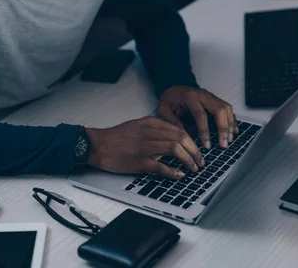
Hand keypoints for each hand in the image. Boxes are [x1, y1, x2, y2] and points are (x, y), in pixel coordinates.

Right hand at [86, 116, 204, 179]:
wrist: (97, 145)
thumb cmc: (116, 137)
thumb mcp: (137, 126)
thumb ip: (155, 129)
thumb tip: (173, 137)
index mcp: (150, 123)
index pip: (179, 129)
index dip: (192, 141)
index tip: (197, 151)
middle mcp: (149, 132)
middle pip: (181, 137)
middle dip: (195, 151)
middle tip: (200, 161)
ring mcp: (144, 146)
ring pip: (175, 148)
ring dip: (188, 160)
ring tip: (193, 168)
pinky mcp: (138, 161)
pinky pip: (161, 166)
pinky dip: (173, 171)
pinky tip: (179, 175)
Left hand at [156, 86, 238, 148]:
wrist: (173, 90)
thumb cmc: (169, 101)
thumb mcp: (163, 110)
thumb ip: (171, 122)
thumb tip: (184, 136)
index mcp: (189, 97)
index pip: (201, 114)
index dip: (205, 131)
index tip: (207, 145)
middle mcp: (202, 95)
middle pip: (219, 110)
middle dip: (223, 128)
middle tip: (223, 144)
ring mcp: (210, 96)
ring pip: (226, 108)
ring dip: (230, 125)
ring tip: (229, 140)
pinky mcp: (215, 100)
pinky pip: (228, 108)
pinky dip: (232, 119)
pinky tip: (233, 131)